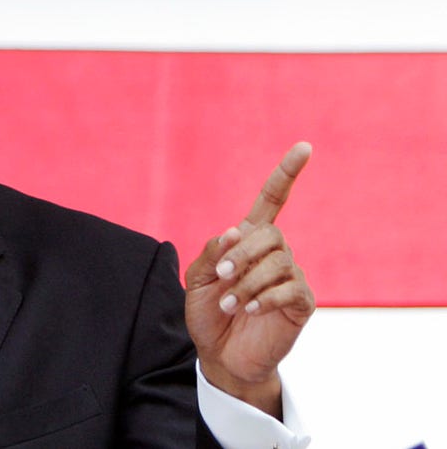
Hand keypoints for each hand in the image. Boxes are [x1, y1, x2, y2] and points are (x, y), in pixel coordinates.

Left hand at [184, 142, 314, 417]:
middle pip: (270, 234)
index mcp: (249, 240)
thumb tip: (235, 232)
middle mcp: (274, 253)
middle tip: (221, 277)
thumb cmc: (208, 313)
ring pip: (278, 262)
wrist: (220, 355)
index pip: (273, 200)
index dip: (287, 173)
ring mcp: (290, 277)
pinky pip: (290, 289)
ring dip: (247, 282)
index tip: (305, 146)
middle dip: (241, 254)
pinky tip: (248, 310)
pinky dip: (264, 298)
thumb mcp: (197, 278)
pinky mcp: (301, 303)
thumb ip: (211, 251)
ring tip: (229, 303)